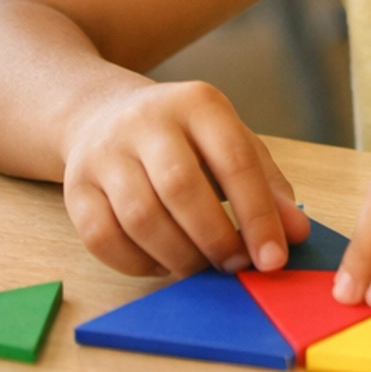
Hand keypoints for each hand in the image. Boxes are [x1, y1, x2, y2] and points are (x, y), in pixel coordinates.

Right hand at [60, 75, 309, 276]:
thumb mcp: (231, 143)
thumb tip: (295, 234)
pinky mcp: (75, 186)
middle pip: (181, 188)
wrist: (102, 115)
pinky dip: (138, 263)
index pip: (234, 161)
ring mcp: (104, 152)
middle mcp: (146, 121)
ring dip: (178, 256)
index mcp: (197, 103)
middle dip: (215, 238)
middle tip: (234, 267)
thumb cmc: (184, 139)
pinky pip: (103, 238)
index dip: (258, 215)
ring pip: (141, 217)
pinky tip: (162, 263)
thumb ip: (267, 186)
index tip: (273, 258)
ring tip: (201, 268)